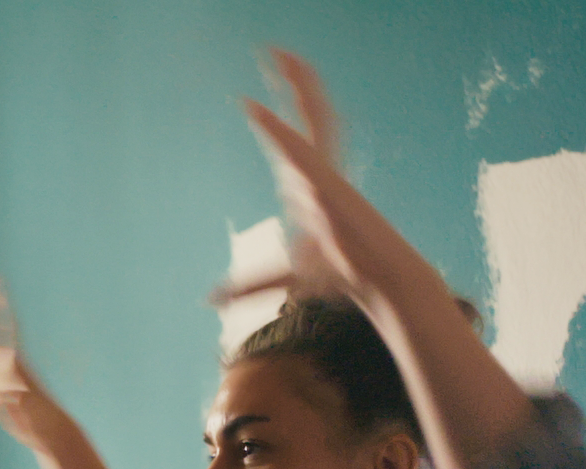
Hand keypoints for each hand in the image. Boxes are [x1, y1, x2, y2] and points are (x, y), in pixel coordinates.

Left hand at [213, 49, 433, 308]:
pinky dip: (278, 133)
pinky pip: (298, 151)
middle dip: (296, 85)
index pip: (291, 144)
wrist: (377, 280)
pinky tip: (257, 111)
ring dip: (299, 88)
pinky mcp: (326, 186)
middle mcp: (319, 173)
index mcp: (310, 185)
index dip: (275, 121)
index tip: (252, 98)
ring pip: (311, 122)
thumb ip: (246, 287)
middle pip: (309, 119)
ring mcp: (325, 176)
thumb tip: (209, 299)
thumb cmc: (337, 275)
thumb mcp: (283, 278)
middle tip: (278, 52)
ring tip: (284, 55)